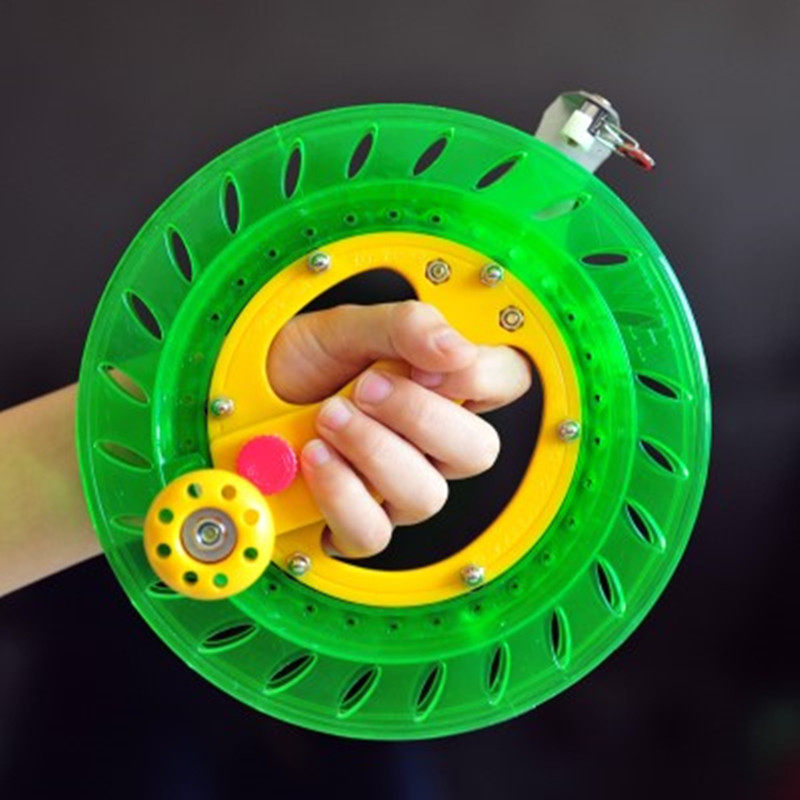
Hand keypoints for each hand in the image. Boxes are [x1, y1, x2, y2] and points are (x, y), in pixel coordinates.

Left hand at [267, 301, 531, 557]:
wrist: (237, 402)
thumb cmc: (296, 363)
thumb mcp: (343, 327)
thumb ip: (403, 327)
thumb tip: (457, 349)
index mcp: (440, 387)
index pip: (506, 382)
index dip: (481, 375)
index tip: (426, 364)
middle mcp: (429, 445)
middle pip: (477, 452)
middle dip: (418, 417)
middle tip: (365, 388)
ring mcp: (395, 490)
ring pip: (426, 496)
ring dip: (373, 451)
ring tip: (328, 417)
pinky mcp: (357, 525)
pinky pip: (373, 533)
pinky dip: (341, 494)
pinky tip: (316, 459)